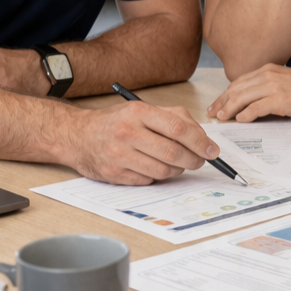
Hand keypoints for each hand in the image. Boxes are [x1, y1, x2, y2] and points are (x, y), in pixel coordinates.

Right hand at [66, 102, 218, 184]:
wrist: (77, 136)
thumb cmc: (115, 122)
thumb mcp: (142, 109)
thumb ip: (174, 118)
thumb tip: (202, 137)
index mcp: (138, 112)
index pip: (179, 129)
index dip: (200, 142)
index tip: (212, 150)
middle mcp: (128, 133)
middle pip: (174, 153)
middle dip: (194, 160)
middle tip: (200, 160)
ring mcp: (120, 155)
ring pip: (164, 170)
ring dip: (177, 169)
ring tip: (176, 162)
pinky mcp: (115, 174)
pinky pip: (149, 180)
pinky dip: (158, 176)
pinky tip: (153, 166)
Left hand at [207, 64, 290, 121]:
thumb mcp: (285, 81)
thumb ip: (268, 86)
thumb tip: (252, 100)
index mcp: (268, 70)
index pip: (239, 81)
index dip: (225, 94)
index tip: (217, 104)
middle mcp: (268, 75)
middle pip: (236, 89)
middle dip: (222, 102)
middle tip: (213, 113)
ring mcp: (274, 87)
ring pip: (242, 97)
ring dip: (229, 108)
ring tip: (222, 118)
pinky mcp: (280, 100)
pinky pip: (256, 107)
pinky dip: (245, 114)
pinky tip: (240, 120)